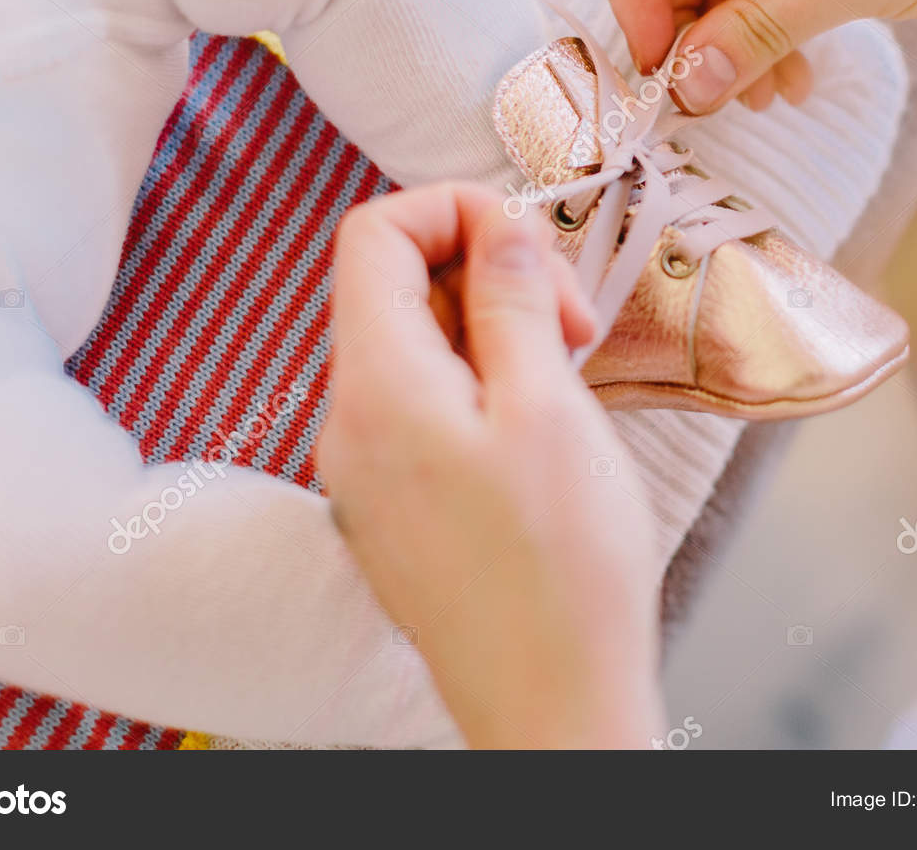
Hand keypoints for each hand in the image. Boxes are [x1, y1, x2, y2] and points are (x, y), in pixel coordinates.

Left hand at [317, 185, 664, 747]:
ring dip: (488, 334)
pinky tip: (536, 430)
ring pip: (411, 350)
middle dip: (485, 277)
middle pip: (391, 289)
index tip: (530, 247)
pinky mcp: (389, 508)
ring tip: (562, 381)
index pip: (373, 234)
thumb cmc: (560, 568)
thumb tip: (498, 226)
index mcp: (375, 385)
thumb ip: (511, 299)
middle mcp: (347, 423)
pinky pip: (417, 409)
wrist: (550, 705)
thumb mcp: (548, 405)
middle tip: (569, 325)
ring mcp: (361, 471)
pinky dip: (476, 388)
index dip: (453, 212)